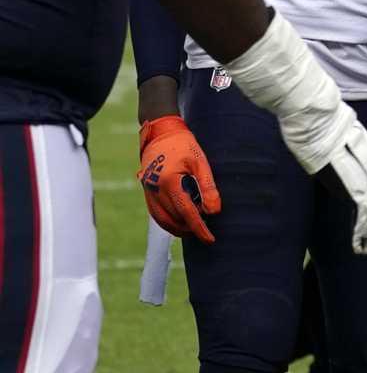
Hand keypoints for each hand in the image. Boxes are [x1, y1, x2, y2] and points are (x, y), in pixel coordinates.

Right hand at [137, 115, 219, 242]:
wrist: (161, 133)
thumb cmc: (184, 145)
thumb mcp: (200, 162)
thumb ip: (207, 187)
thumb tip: (214, 211)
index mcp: (170, 182)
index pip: (187, 212)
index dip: (199, 227)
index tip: (210, 239)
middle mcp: (156, 190)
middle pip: (174, 219)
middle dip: (189, 229)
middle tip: (205, 232)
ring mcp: (148, 191)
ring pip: (162, 219)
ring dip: (177, 228)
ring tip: (193, 230)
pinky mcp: (146, 191)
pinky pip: (155, 212)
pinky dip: (166, 221)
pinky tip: (178, 222)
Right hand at [220, 14, 366, 253]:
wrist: (303, 98)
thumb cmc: (307, 107)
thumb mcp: (325, 126)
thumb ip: (332, 140)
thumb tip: (327, 147)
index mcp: (360, 142)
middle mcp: (362, 151)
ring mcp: (352, 159)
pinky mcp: (339, 168)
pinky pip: (358, 197)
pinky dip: (363, 218)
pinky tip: (365, 234)